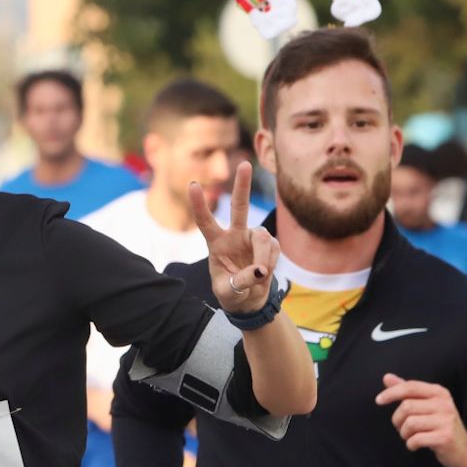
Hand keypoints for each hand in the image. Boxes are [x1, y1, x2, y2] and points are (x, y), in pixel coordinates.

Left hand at [194, 162, 279, 313]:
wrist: (249, 301)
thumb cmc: (232, 294)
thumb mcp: (228, 292)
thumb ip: (240, 281)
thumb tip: (259, 270)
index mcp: (216, 243)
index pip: (205, 221)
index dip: (199, 204)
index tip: (192, 185)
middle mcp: (235, 235)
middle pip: (240, 207)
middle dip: (242, 186)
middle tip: (244, 164)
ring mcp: (253, 238)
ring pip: (263, 237)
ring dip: (263, 257)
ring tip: (259, 275)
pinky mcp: (269, 245)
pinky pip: (274, 250)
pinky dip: (271, 263)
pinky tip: (264, 273)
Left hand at [375, 374, 466, 466]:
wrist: (463, 449)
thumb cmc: (439, 424)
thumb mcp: (426, 404)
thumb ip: (407, 391)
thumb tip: (386, 377)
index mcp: (439, 392)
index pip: (410, 387)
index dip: (391, 393)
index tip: (378, 400)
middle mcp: (444, 403)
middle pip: (406, 407)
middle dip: (398, 420)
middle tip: (403, 428)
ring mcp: (446, 420)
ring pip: (409, 423)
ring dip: (404, 433)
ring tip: (410, 436)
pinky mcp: (445, 437)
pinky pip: (416, 439)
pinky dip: (411, 444)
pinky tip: (416, 445)